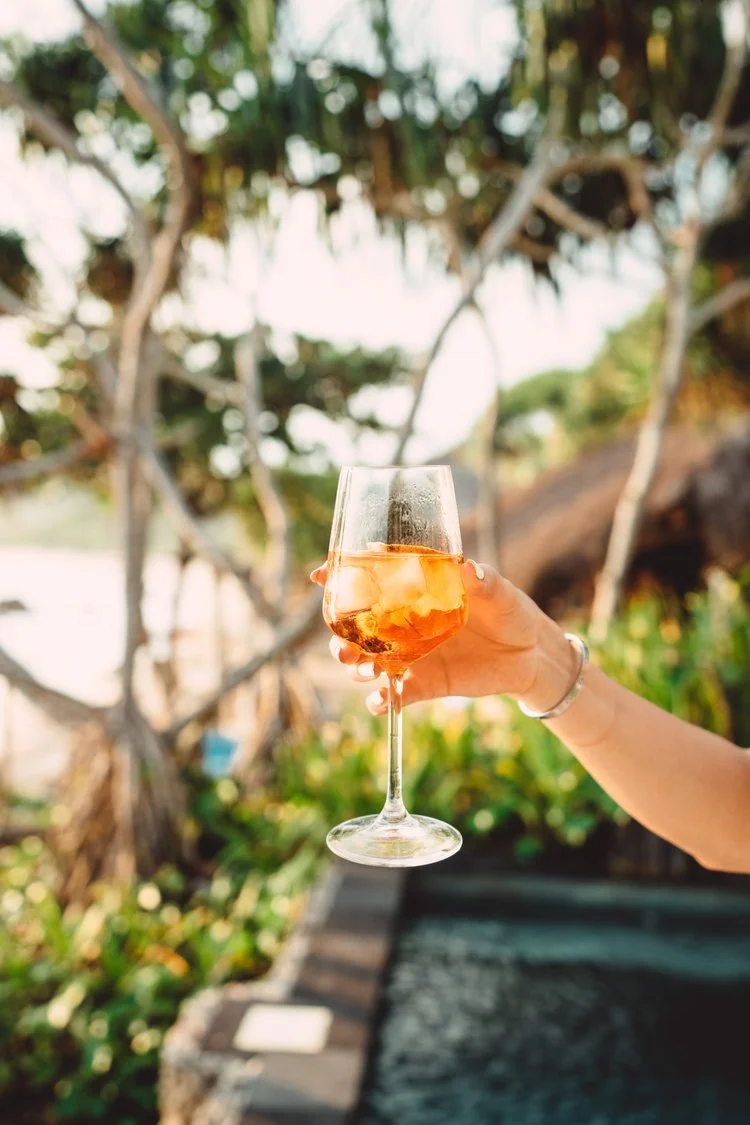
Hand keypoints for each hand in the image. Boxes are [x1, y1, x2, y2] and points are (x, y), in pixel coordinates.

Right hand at [310, 559, 572, 714]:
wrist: (532, 656)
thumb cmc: (512, 612)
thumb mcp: (500, 592)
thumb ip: (483, 582)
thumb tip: (468, 569)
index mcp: (416, 590)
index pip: (371, 579)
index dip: (341, 575)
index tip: (320, 575)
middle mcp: (404, 622)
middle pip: (357, 625)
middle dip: (339, 632)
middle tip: (342, 641)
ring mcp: (410, 654)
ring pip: (367, 661)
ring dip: (355, 665)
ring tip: (362, 667)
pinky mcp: (423, 684)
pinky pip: (392, 696)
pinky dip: (380, 702)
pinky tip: (379, 701)